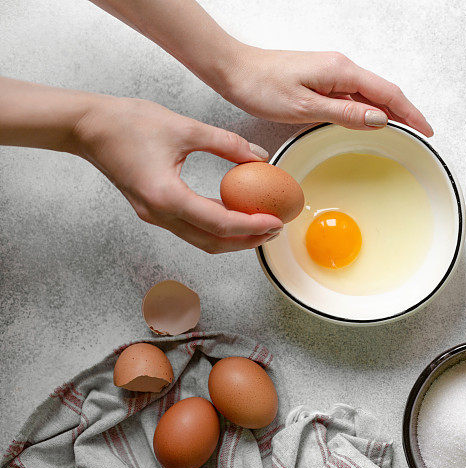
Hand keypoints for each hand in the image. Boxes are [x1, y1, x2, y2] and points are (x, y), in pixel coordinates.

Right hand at [74, 96, 282, 252]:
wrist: (87, 126)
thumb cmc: (128, 122)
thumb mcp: (186, 127)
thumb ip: (227, 143)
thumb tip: (260, 156)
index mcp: (167, 197)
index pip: (220, 223)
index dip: (252, 226)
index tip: (276, 221)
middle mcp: (159, 214)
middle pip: (212, 243)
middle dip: (247, 241)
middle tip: (275, 229)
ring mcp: (154, 216)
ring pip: (201, 241)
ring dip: (232, 238)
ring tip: (260, 225)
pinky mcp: (152, 210)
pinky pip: (190, 228)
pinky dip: (215, 228)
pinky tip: (234, 214)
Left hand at [218, 47, 433, 136]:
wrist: (234, 70)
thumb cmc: (261, 86)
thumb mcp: (305, 107)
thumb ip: (346, 113)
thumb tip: (380, 119)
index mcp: (341, 71)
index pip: (388, 94)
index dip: (410, 114)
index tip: (426, 130)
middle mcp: (341, 67)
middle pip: (383, 91)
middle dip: (405, 112)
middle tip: (421, 134)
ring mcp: (332, 71)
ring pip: (370, 93)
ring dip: (389, 111)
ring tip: (404, 130)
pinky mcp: (322, 77)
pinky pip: (354, 93)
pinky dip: (369, 108)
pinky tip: (371, 119)